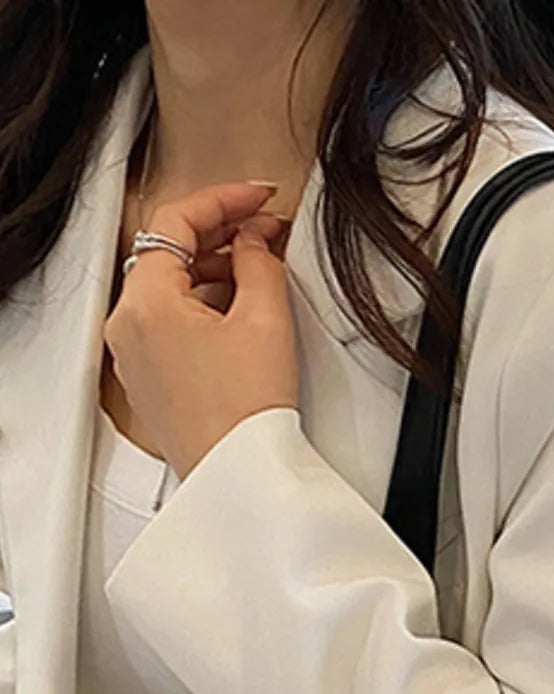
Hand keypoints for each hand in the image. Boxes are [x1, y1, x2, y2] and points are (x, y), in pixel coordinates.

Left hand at [103, 182, 297, 479]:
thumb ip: (260, 262)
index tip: (257, 198)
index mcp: (145, 302)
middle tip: (266, 232)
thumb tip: (254, 241)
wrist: (238, 476)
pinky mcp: (148, 379)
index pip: (175, 221)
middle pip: (167, 254)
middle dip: (219, 237)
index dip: (222, 199)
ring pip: (168, 289)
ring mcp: (133, 355)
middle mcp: (127, 326)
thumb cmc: (246, 415)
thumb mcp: (267, 320)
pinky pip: (168, 324)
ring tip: (260, 274)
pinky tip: (240, 312)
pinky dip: (201, 307)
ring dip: (212, 272)